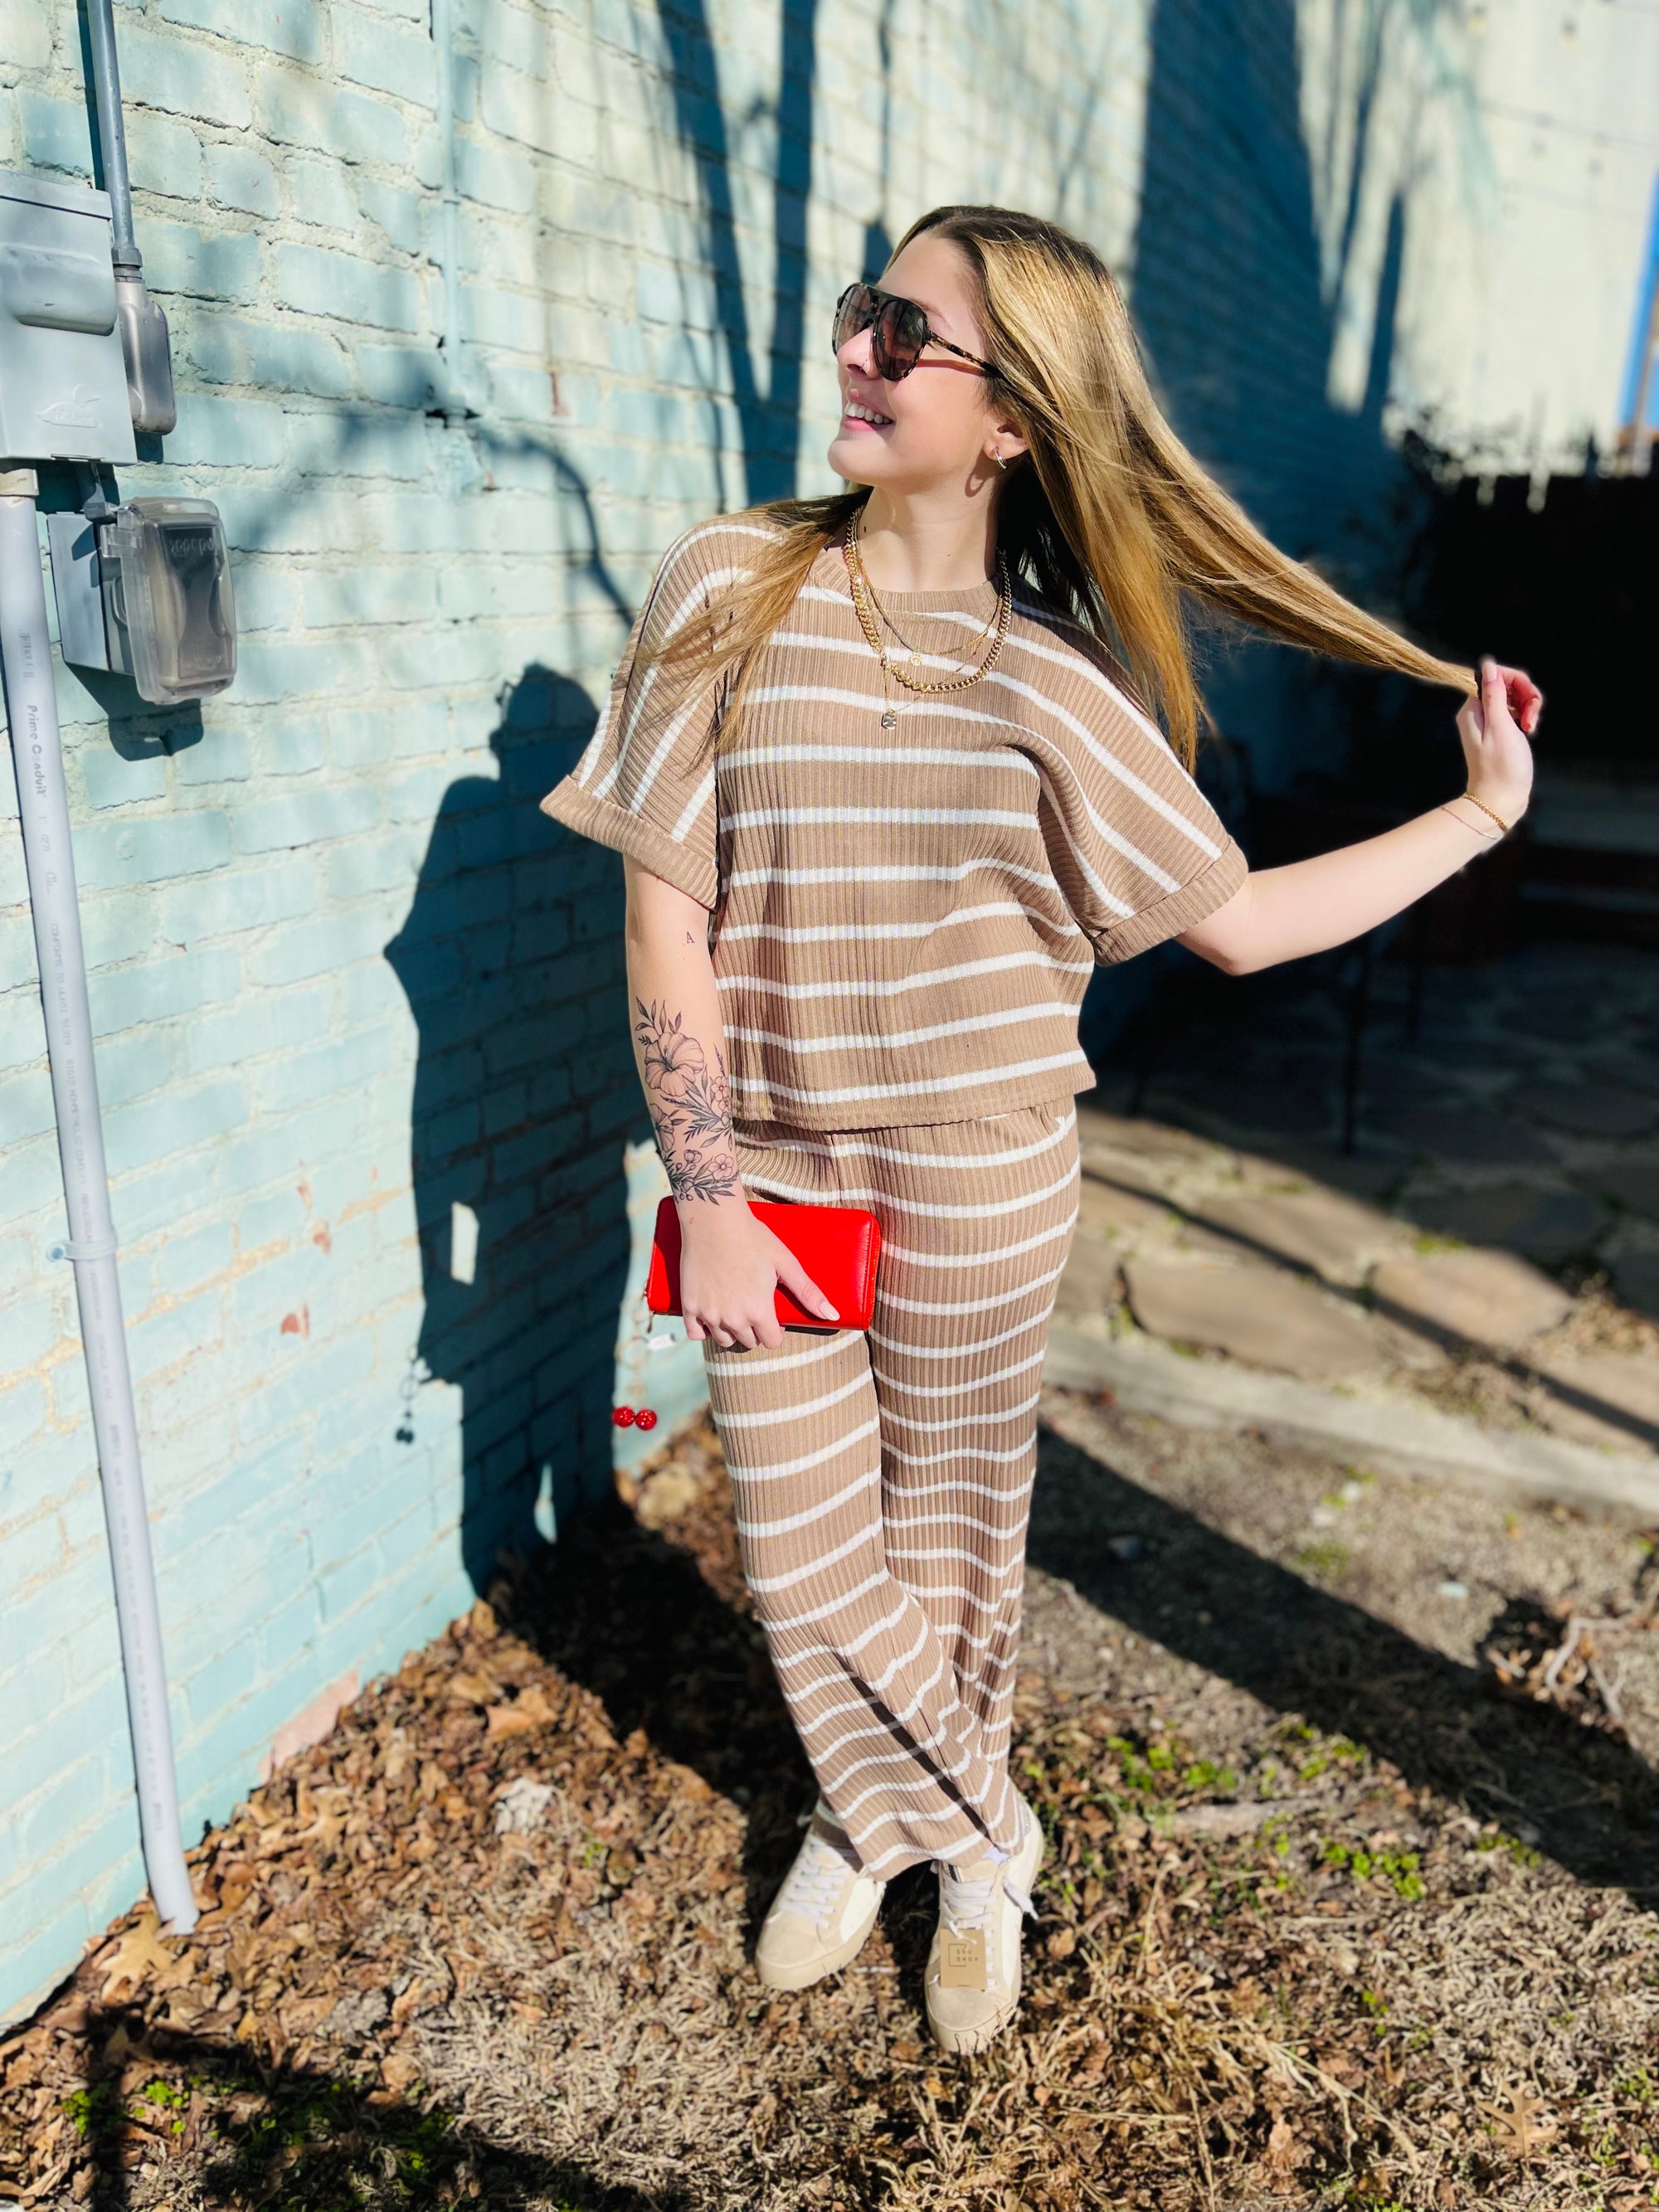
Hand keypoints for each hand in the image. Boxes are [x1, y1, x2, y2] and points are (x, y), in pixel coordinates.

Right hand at [677, 1198, 838, 1349]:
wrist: (713, 1220)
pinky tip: (711, 1314)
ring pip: (723, 1340)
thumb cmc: (753, 1238)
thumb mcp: (786, 1262)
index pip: (772, 1342)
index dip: (776, 1330)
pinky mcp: (689, 1306)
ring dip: (731, 1330)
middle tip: (754, 1307)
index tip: (773, 1316)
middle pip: (748, 1342)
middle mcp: (734, 1318)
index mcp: (759, 1311)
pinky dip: (703, 1329)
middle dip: (755, 1330)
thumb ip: (808, 1292)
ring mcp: (709, 1313)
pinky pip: (695, 1333)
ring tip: (734, 1309)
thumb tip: (832, 1315)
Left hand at [1456, 658, 1540, 826]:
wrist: (1500, 800)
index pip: (1494, 676)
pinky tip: (1529, 730)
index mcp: (1472, 709)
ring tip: (1531, 727)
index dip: (1516, 681)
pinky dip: (1525, 718)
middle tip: (1531, 718)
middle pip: (1506, 685)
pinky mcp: (1499, 732)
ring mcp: (1489, 722)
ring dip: (1528, 707)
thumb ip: (1494, 694)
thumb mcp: (1500, 726)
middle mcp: (1477, 713)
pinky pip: (1514, 713)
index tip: (1529, 699)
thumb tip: (1488, 665)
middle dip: (1525, 695)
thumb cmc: (1501, 766)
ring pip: (1514, 698)